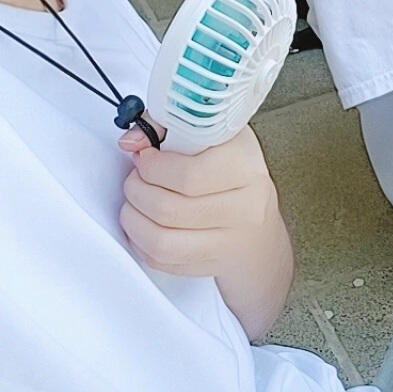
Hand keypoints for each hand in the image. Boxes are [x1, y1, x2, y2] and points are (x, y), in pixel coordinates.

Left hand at [118, 123, 279, 275]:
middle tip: (135, 178)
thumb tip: (132, 141)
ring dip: (133, 219)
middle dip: (136, 190)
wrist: (260, 228)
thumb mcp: (213, 134)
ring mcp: (229, 242)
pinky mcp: (211, 266)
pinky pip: (161, 261)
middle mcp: (244, 208)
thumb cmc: (233, 173)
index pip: (189, 175)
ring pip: (161, 241)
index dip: (153, 167)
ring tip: (134, 201)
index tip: (144, 157)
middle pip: (169, 209)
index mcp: (245, 166)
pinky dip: (140, 242)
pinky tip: (143, 224)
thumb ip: (168, 125)